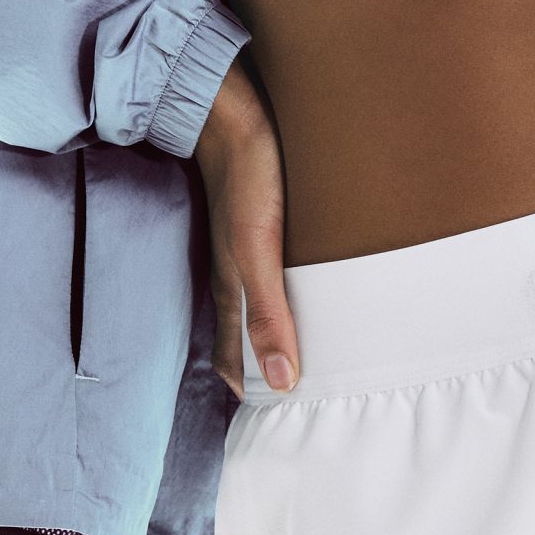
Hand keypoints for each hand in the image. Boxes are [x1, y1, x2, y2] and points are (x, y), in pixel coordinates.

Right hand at [192, 60, 301, 399]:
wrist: (231, 111)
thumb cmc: (248, 178)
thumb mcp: (260, 252)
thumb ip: (268, 314)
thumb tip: (281, 380)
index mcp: (230, 290)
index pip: (237, 362)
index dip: (255, 392)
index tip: (280, 423)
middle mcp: (233, 275)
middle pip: (247, 338)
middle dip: (266, 371)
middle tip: (297, 400)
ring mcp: (243, 248)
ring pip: (257, 307)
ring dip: (274, 334)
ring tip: (304, 357)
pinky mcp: (257, 222)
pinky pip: (268, 273)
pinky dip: (283, 296)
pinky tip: (300, 291)